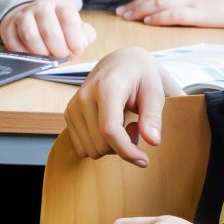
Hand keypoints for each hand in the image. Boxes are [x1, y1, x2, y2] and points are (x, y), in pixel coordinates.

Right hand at [0, 0, 95, 58]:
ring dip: (41, 53)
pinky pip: (14, 43)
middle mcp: (41, 7)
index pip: (69, 20)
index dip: (74, 39)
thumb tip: (81, 44)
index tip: (77, 50)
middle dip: (58, 49)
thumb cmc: (59, 27)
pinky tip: (33, 56)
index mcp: (61, 6)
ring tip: (48, 57)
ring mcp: (23, 15)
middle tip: (62, 57)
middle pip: (49, 30)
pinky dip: (25, 54)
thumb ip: (85, 36)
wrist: (33, 18)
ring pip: (30, 35)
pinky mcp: (9, 26)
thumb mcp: (77, 28)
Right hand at [63, 48, 165, 165]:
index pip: (109, 129)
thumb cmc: (141, 78)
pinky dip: (99, 145)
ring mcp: (73, 105)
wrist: (120, 63)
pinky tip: (110, 128)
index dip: (127, 151)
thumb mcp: (155, 93)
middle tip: (137, 129)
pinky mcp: (69, 114)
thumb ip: (153, 117)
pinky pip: (83, 147)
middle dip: (123, 147)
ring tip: (125, 126)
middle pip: (101, 144)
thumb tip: (153, 141)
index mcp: (106, 87)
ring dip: (111, 147)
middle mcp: (84, 96)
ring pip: (91, 149)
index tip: (144, 160)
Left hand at [116, 0, 223, 27]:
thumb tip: (191, 7)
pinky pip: (175, 13)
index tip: (130, 4)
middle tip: (119, 11)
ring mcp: (195, 1)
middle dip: (136, 3)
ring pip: (160, 3)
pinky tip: (147, 21)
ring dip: (140, 9)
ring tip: (126, 16)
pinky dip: (159, 16)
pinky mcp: (203, 13)